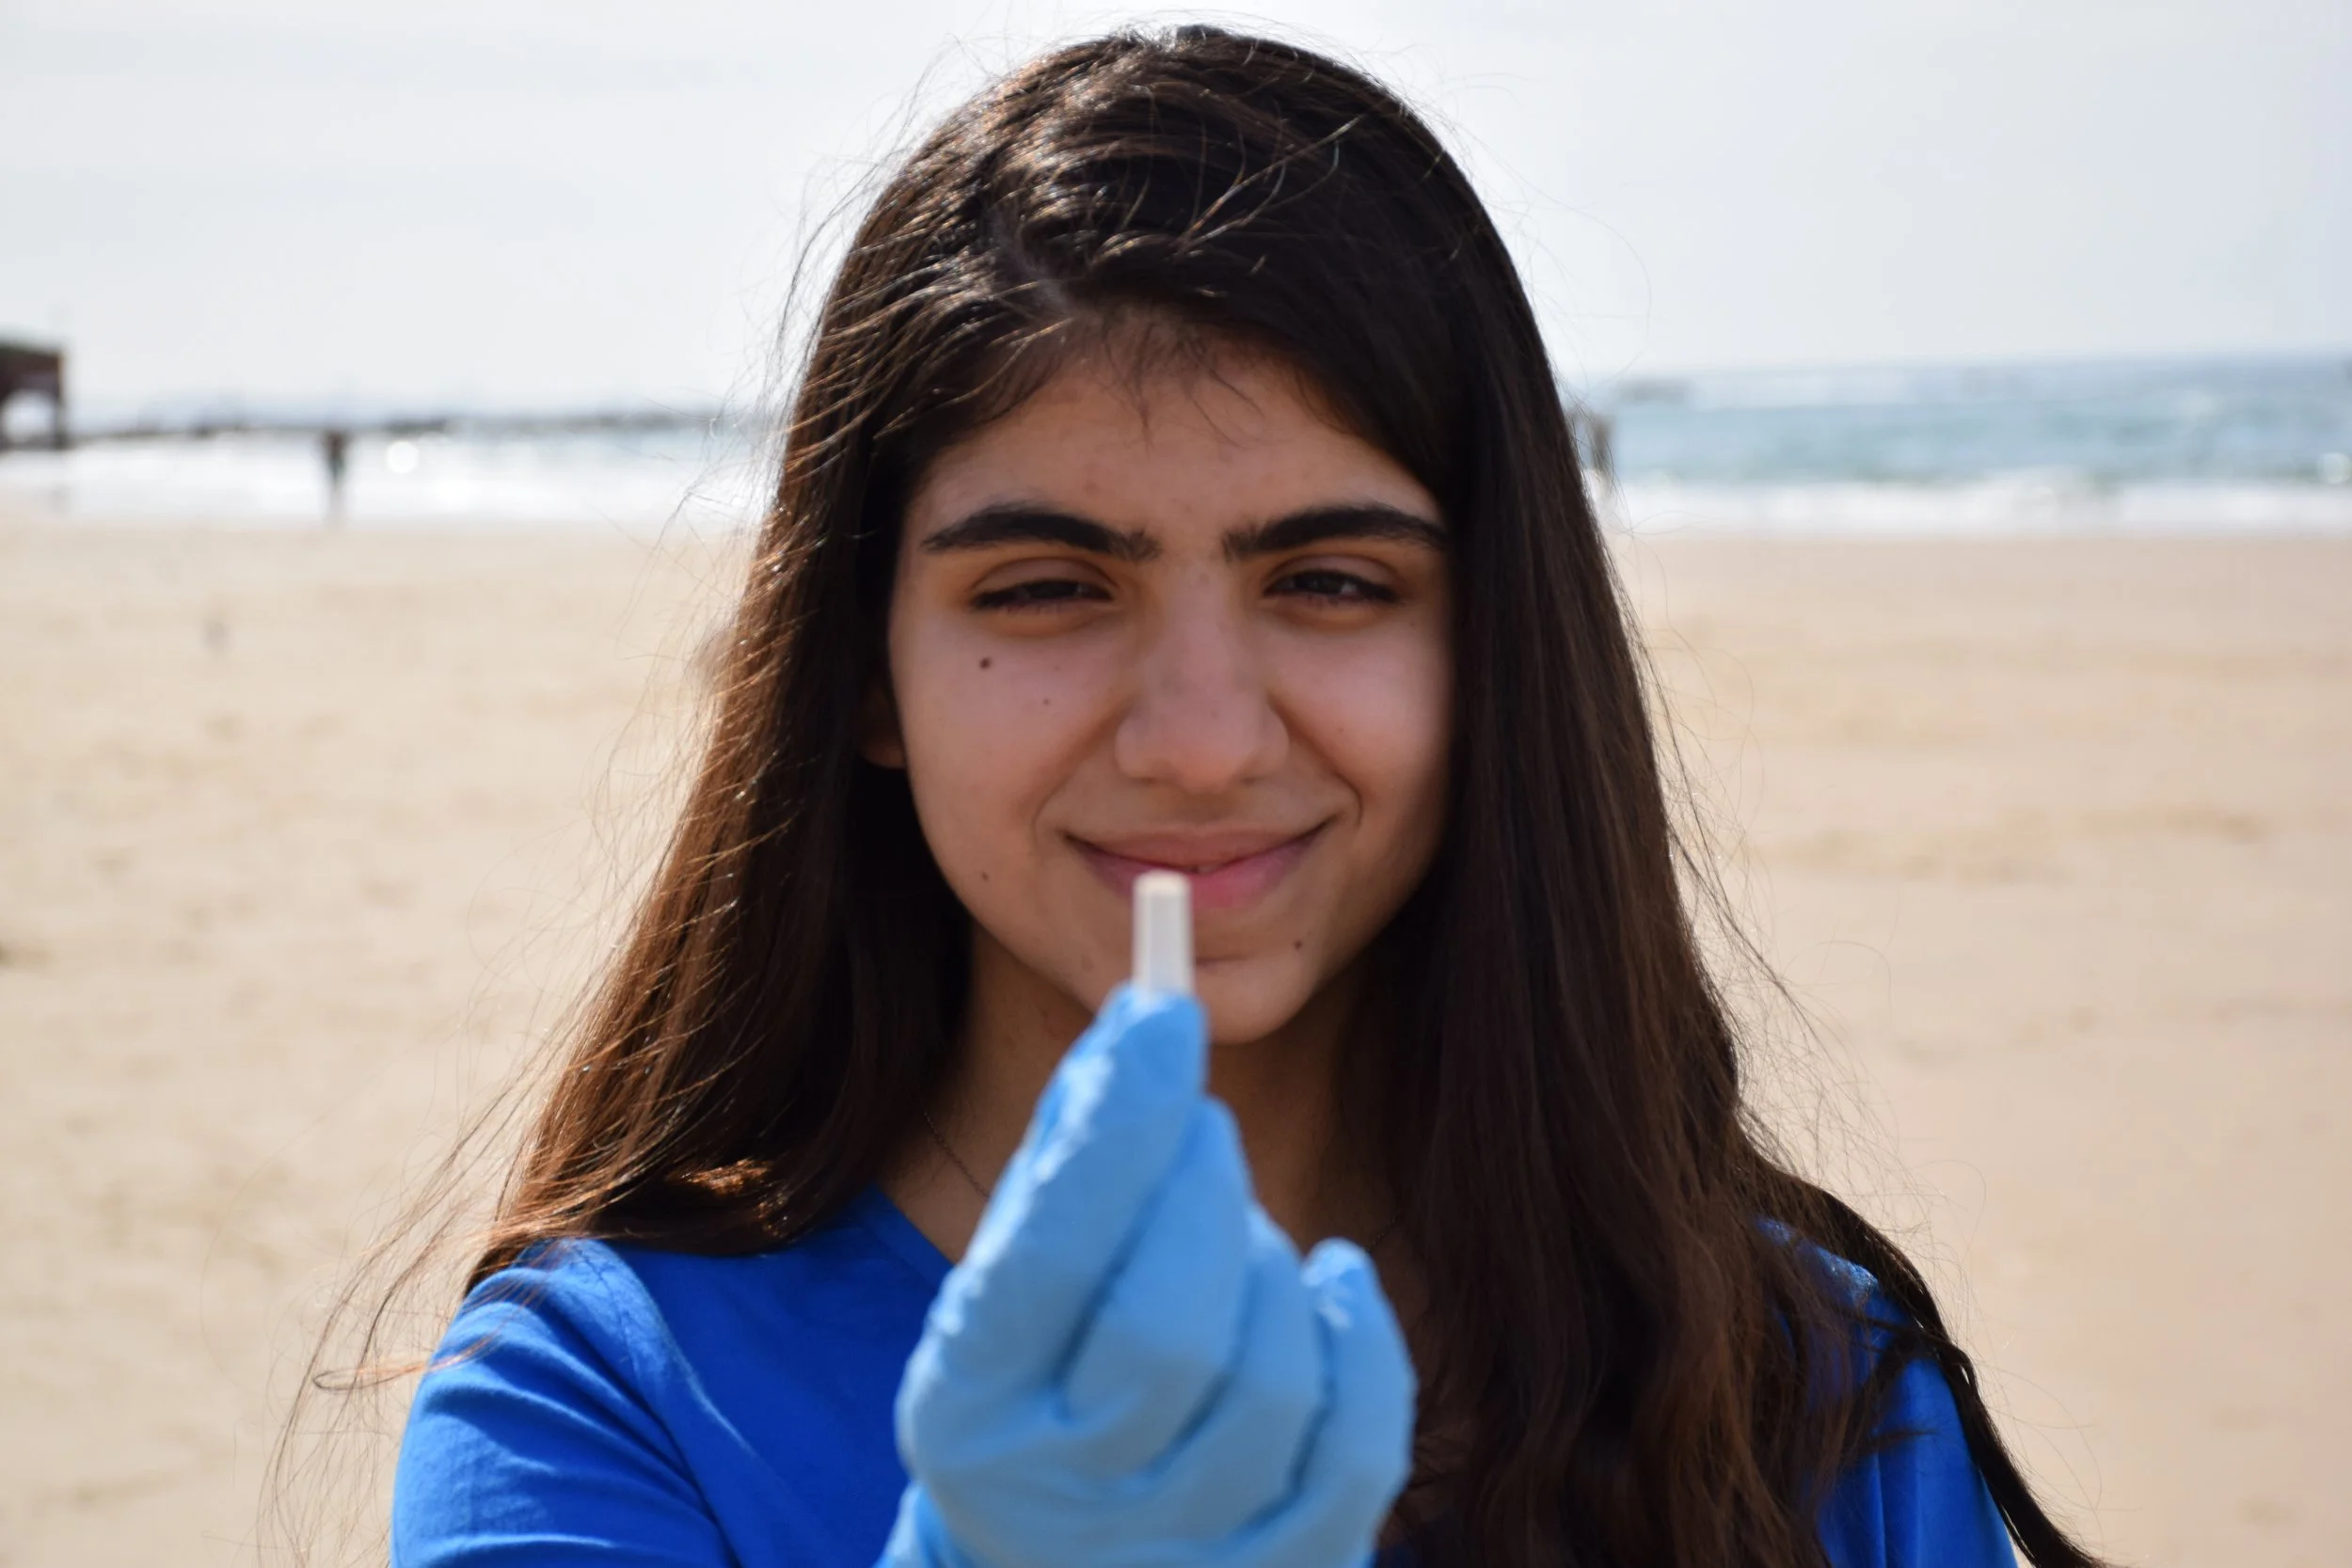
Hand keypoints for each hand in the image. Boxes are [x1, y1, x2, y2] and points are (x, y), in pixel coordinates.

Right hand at [879, 985, 1415, 1567]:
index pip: (1053, 1255)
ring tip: (1238, 1239)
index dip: (1119, 1128)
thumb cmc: (1045, 1375)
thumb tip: (1148, 1014)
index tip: (1164, 1015)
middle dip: (1202, 1191)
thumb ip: (1070, 1153)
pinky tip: (1332, 1286)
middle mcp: (1059, 1506)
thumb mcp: (1014, 1273)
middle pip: (1171, 1328)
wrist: (1054, 1566)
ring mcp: (1175, 1559)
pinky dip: (1362, 1341)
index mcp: (965, 1409)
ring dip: (1272, 1265)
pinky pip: (1361, 1447)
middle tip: (1205, 1124)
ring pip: (1272, 1378)